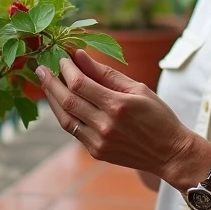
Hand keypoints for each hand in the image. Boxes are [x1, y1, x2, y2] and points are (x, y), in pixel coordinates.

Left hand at [36, 49, 203, 180]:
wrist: (170, 153)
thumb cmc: (158, 116)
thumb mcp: (138, 88)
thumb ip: (107, 73)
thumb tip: (81, 56)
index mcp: (117, 106)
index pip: (80, 83)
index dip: (66, 69)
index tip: (62, 58)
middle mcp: (105, 125)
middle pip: (67, 100)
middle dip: (50, 82)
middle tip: (40, 68)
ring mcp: (99, 142)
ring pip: (65, 118)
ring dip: (52, 99)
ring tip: (46, 84)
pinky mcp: (96, 152)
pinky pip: (73, 131)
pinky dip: (64, 114)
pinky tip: (62, 103)